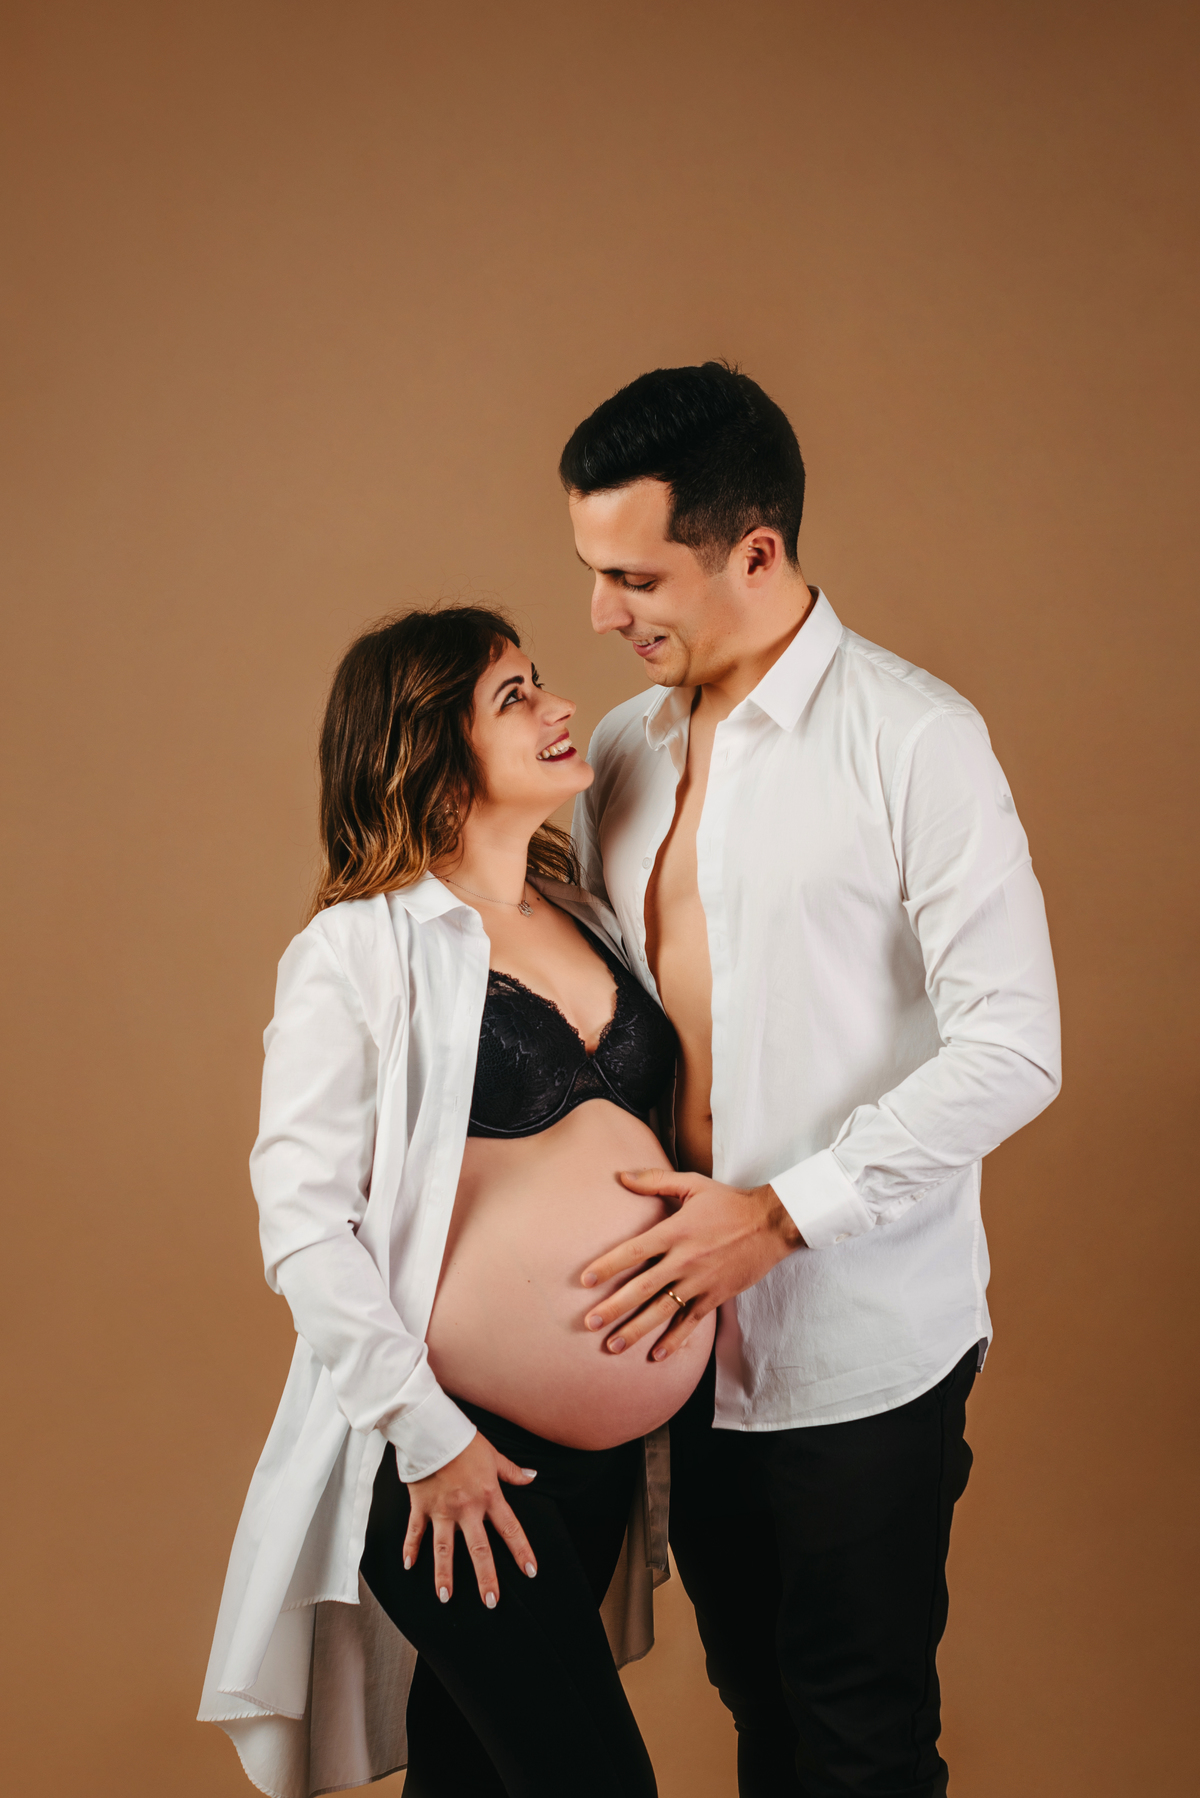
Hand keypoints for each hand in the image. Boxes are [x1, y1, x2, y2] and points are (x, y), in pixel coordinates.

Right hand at [404, 1432, 538, 1606]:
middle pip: (479, 1549)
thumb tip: (532, 1478)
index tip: (530, 1571)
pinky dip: (410, 1548)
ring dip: (444, 1575)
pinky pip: (415, 1532)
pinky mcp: (421, 1506)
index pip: (510, 1528)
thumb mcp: (493, 1455)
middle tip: (490, 1602)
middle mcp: (467, 1508)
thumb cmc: (464, 1440)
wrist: (433, 1428)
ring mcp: (442, 1510)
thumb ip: (511, 1472)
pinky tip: (408, 1566)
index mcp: (488, 1495)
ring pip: (444, 1549)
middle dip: (486, 1578)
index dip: (521, 1551)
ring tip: (445, 1597)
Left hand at [581, 1170, 803, 1359]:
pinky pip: (691, 1322)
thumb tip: (621, 1176)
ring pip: (663, 1311)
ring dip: (637, 1330)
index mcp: (674, 1232)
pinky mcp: (716, 1296)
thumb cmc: (729, 1202)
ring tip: (613, 1346)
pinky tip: (657, 1355)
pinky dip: (675, 1340)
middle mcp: (684, 1260)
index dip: (607, 1266)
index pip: (633, 1252)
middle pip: (642, 1288)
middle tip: (589, 1324)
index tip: (585, 1281)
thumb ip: (655, 1180)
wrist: (771, 1224)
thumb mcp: (693, 1184)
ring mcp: (700, 1282)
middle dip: (613, 1308)